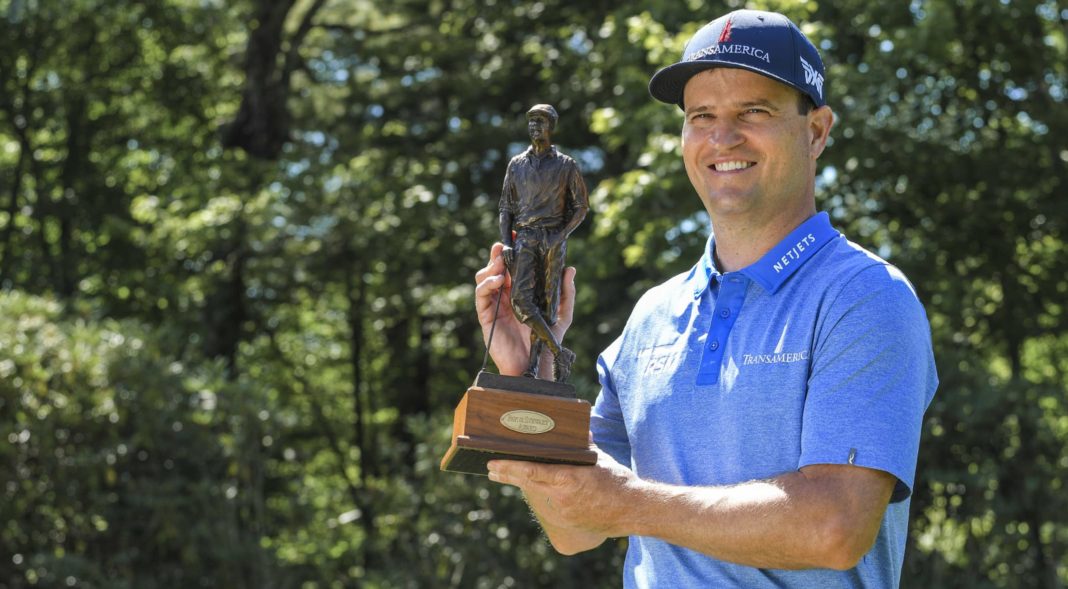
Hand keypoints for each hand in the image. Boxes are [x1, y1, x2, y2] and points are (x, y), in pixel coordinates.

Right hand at [475, 242, 575, 376]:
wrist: (533, 365)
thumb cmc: (546, 341)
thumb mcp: (561, 314)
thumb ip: (565, 293)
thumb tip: (570, 269)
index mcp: (520, 293)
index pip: (513, 268)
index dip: (512, 252)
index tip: (517, 236)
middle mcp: (505, 296)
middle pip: (495, 268)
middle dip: (498, 254)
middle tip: (504, 244)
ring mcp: (494, 305)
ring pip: (484, 278)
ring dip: (490, 267)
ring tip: (500, 263)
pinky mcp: (486, 316)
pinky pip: (481, 296)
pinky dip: (487, 284)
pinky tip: (497, 280)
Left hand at [487, 447, 639, 539]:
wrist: (632, 510)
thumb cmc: (617, 481)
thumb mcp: (599, 458)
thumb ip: (583, 444)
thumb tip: (577, 427)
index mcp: (568, 479)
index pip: (530, 472)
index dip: (509, 469)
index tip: (493, 464)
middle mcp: (561, 498)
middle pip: (527, 485)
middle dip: (507, 476)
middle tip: (492, 469)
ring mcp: (562, 514)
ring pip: (535, 497)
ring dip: (524, 487)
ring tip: (507, 476)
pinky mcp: (566, 524)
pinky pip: (547, 509)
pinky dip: (539, 498)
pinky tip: (533, 492)